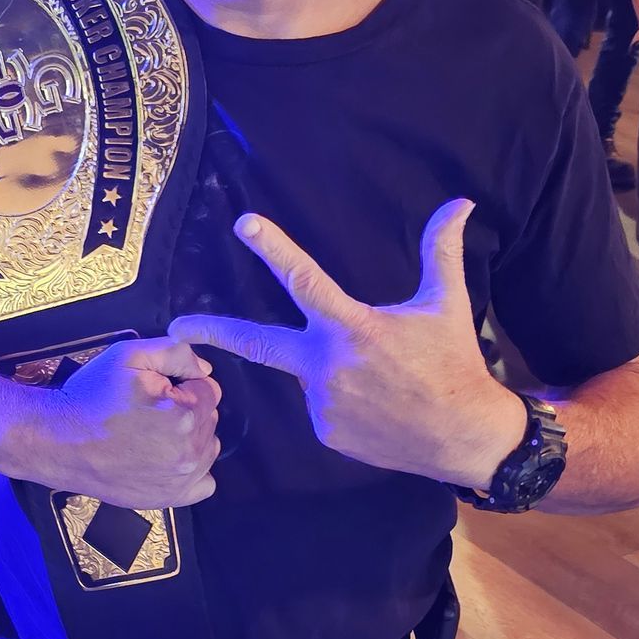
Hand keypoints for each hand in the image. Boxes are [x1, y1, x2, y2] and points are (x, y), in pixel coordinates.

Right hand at [31, 337, 219, 507]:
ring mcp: (180, 478)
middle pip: (209, 419)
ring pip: (207, 448)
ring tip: (153, 435)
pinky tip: (167, 460)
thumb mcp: (129, 356)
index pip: (209, 390)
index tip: (158, 391)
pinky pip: (204, 484)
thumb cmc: (91, 397)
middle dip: (188, 410)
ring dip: (191, 438)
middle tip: (150, 412)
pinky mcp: (170, 498)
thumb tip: (204, 369)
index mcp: (183, 411)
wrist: (58, 441)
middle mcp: (188, 448)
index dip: (183, 385)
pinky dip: (192, 471)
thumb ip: (176, 352)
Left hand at [169, 203, 526, 489]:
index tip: (243, 223)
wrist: (464, 436)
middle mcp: (328, 365)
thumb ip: (443, 250)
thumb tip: (462, 202)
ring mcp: (322, 403)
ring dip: (330, 367)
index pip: (304, 280)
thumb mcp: (448, 303)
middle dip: (212, 333)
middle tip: (175, 328)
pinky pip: (321, 406)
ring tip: (380, 380)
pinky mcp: (325, 432)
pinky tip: (377, 405)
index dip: (272, 248)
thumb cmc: (454, 363)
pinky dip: (341, 398)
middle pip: (258, 342)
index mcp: (354, 326)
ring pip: (309, 373)